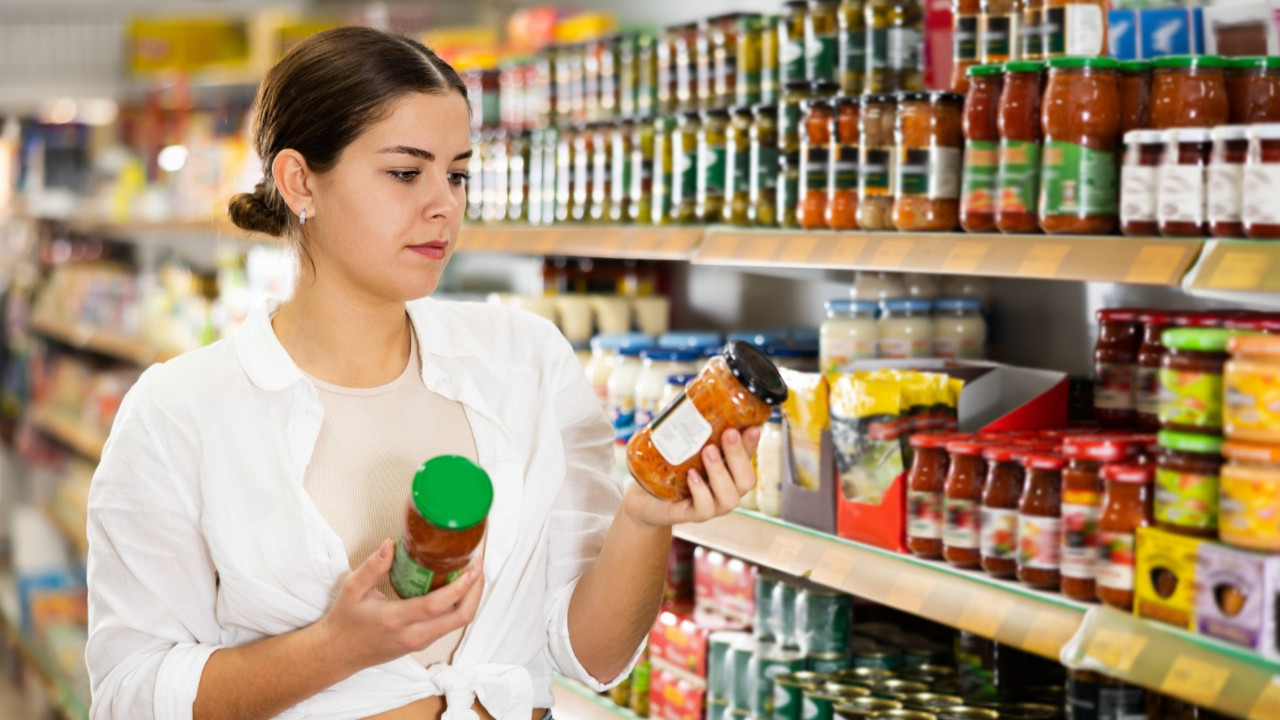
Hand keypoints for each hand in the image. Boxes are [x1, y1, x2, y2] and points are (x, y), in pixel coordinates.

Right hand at [315, 539, 483, 674]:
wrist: (340, 653)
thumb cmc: (346, 620)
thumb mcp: (353, 589)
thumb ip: (373, 566)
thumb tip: (390, 543)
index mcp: (396, 619)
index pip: (438, 605)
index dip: (462, 585)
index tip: (473, 565)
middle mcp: (413, 634)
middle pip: (460, 617)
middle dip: (476, 590)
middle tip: (478, 566)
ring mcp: (420, 642)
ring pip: (459, 623)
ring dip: (471, 598)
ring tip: (471, 572)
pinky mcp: (422, 643)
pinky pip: (450, 625)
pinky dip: (460, 606)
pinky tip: (458, 587)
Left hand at [624, 426, 761, 527]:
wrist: (644, 497)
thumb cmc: (667, 469)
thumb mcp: (681, 447)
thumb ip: (692, 430)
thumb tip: (694, 399)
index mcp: (727, 472)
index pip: (748, 458)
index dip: (752, 444)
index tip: (751, 427)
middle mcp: (725, 490)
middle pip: (746, 480)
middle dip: (739, 456)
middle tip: (728, 433)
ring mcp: (712, 506)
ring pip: (730, 498)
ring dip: (721, 472)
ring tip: (708, 451)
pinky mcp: (692, 515)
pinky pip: (705, 508)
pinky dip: (701, 490)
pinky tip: (692, 476)